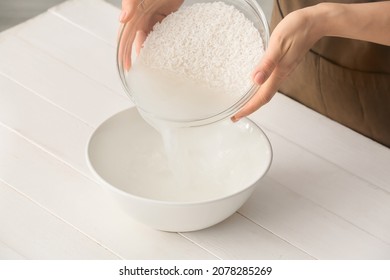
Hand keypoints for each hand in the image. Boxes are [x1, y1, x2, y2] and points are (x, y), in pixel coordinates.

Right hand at [118, 0, 182, 68]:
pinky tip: (166, 50)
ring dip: (151, 50)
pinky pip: (163, 32)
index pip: (125, 36)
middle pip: (137, 40)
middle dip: (137, 55)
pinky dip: (163, 41)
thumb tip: (122, 19)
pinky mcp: (165, 16)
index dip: (124, 51)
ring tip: (154, 64)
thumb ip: (129, 3)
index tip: (126, 66)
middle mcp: (141, 16)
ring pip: (151, 38)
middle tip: (140, 70)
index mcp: (132, 13)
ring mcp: (153, 17)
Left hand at [232, 6, 322, 121]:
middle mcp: (281, 75)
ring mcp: (283, 70)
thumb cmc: (297, 30)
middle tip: (234, 115)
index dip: (248, 109)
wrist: (316, 22)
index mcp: (278, 73)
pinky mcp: (283, 64)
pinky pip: (269, 81)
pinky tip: (253, 83)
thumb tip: (256, 80)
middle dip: (248, 108)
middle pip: (263, 98)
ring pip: (266, 90)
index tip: (236, 117)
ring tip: (241, 102)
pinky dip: (258, 87)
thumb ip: (267, 63)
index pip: (261, 98)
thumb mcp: (278, 45)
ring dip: (253, 98)